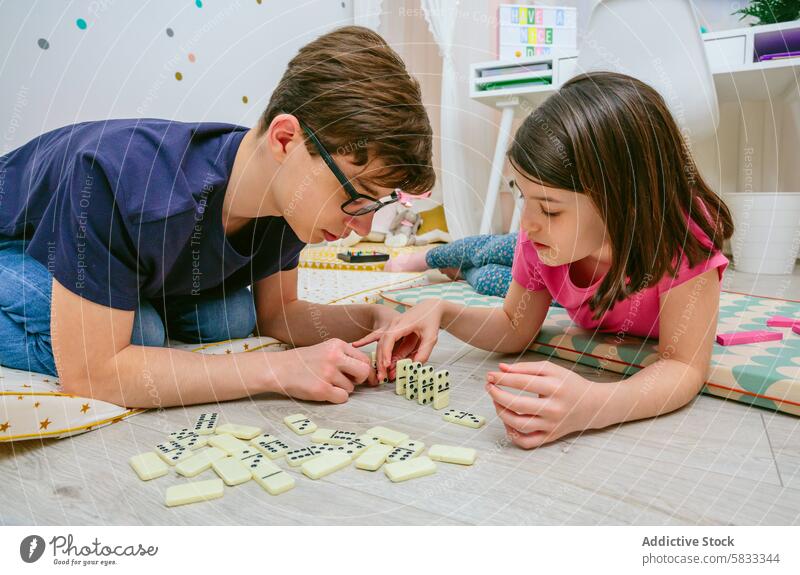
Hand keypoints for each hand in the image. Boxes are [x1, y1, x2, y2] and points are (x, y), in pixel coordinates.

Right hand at [271, 339, 371, 402]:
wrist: (278, 369)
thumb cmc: (303, 361)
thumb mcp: (325, 349)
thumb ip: (344, 357)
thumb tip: (368, 372)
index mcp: (337, 344)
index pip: (364, 358)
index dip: (364, 369)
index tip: (359, 376)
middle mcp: (334, 357)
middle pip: (363, 371)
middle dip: (360, 380)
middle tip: (349, 381)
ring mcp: (328, 373)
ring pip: (351, 388)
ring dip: (342, 389)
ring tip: (326, 383)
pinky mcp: (321, 389)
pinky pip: (342, 398)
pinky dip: (336, 398)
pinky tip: (324, 392)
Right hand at [352, 299, 445, 380]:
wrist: (430, 306)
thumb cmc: (431, 320)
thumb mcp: (431, 337)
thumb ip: (424, 352)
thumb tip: (414, 366)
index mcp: (402, 324)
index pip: (389, 339)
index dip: (387, 352)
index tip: (386, 365)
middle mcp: (393, 324)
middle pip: (382, 343)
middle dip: (381, 360)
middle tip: (382, 376)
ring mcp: (391, 325)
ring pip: (380, 343)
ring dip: (379, 358)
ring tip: (380, 373)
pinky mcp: (391, 328)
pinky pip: (378, 337)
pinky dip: (367, 340)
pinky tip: (356, 344)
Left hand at [485, 361, 605, 448]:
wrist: (592, 406)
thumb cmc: (569, 384)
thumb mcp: (551, 369)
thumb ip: (525, 368)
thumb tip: (500, 368)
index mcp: (555, 387)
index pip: (521, 382)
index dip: (501, 378)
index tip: (490, 375)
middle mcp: (553, 408)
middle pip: (517, 405)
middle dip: (497, 394)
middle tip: (489, 386)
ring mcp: (551, 425)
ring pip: (518, 425)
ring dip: (501, 412)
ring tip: (497, 401)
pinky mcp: (550, 437)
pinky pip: (526, 442)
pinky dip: (512, 434)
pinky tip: (508, 422)